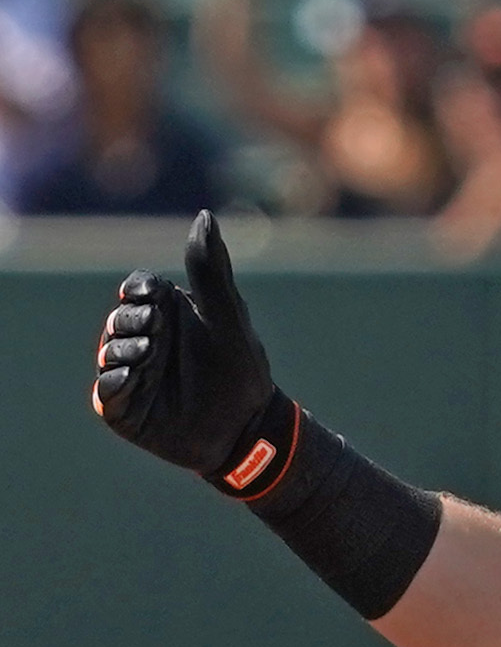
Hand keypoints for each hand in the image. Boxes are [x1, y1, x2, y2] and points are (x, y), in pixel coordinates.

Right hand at [93, 210, 278, 481]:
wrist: (249, 429)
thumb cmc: (241, 371)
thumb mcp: (228, 316)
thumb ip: (212, 269)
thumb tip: (205, 216)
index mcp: (166, 313)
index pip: (137, 288)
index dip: (139, 290)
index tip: (153, 298)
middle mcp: (146, 340)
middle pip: (119, 318)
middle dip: (131, 320)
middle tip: (156, 329)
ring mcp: (134, 374)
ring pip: (109, 353)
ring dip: (124, 349)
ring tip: (148, 353)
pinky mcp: (126, 409)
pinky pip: (105, 393)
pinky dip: (113, 383)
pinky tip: (132, 377)